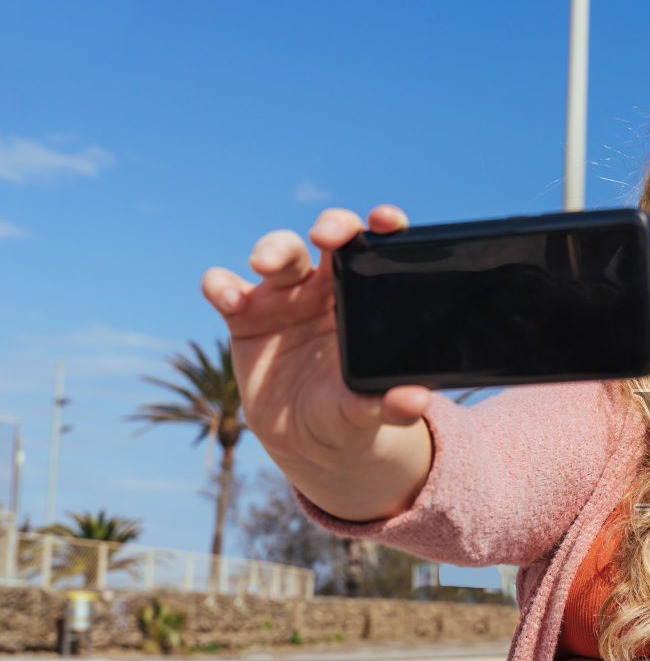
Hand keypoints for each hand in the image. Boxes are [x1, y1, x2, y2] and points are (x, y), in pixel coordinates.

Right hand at [201, 206, 434, 519]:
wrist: (302, 440)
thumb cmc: (345, 414)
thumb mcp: (367, 412)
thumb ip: (391, 405)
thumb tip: (416, 402)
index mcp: (367, 300)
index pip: (380, 250)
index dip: (385, 226)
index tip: (386, 220)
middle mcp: (327, 288)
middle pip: (330, 236)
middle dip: (330, 225)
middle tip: (325, 236)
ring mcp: (284, 297)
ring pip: (278, 251)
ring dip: (271, 248)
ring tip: (264, 264)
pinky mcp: (244, 314)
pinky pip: (224, 286)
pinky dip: (221, 284)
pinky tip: (230, 298)